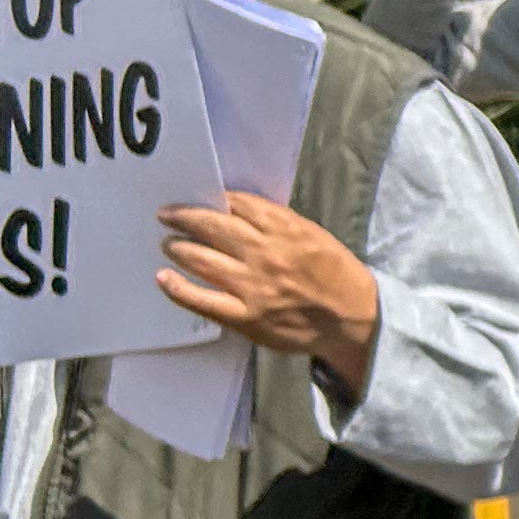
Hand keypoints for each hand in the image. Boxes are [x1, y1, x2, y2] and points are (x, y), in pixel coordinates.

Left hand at [159, 193, 380, 399]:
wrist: (355, 319)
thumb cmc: (335, 275)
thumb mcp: (313, 236)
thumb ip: (278, 224)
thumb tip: (236, 212)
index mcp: (286, 230)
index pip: (237, 205)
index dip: (212, 200)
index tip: (196, 199)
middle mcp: (265, 254)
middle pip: (211, 227)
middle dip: (183, 217)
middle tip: (166, 215)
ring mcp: (253, 286)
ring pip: (200, 259)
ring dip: (177, 248)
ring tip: (168, 244)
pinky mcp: (245, 316)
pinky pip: (202, 300)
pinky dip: (178, 288)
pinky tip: (164, 279)